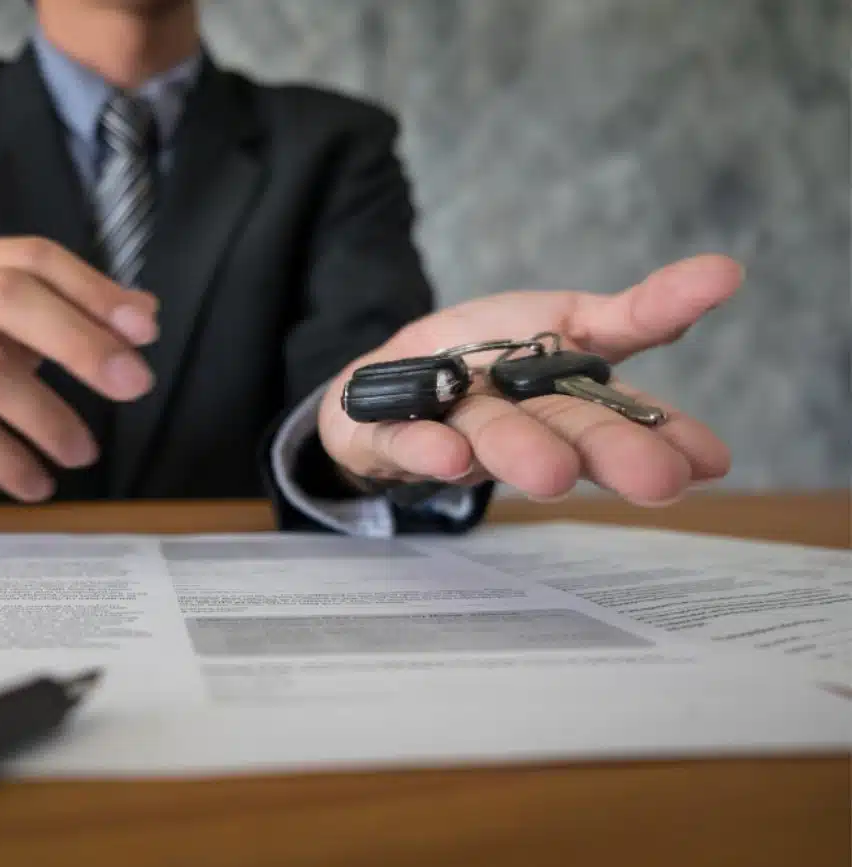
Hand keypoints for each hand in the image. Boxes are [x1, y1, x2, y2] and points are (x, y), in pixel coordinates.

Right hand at [0, 237, 158, 501]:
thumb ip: (65, 314)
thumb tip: (143, 314)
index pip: (31, 258)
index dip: (92, 290)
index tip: (144, 330)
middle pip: (7, 299)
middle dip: (80, 342)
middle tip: (133, 385)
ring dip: (48, 417)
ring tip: (83, 453)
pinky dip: (8, 460)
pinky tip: (36, 482)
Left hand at [319, 254, 738, 504]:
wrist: (386, 385)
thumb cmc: (486, 358)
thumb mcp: (568, 320)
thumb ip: (639, 313)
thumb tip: (727, 273)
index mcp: (566, 408)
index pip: (624, 418)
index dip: (666, 438)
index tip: (712, 462)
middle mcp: (518, 429)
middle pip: (567, 436)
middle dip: (609, 454)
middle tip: (656, 480)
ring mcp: (454, 434)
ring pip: (492, 441)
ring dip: (522, 454)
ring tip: (552, 473)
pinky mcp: (390, 435)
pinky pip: (404, 442)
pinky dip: (425, 450)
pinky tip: (448, 457)